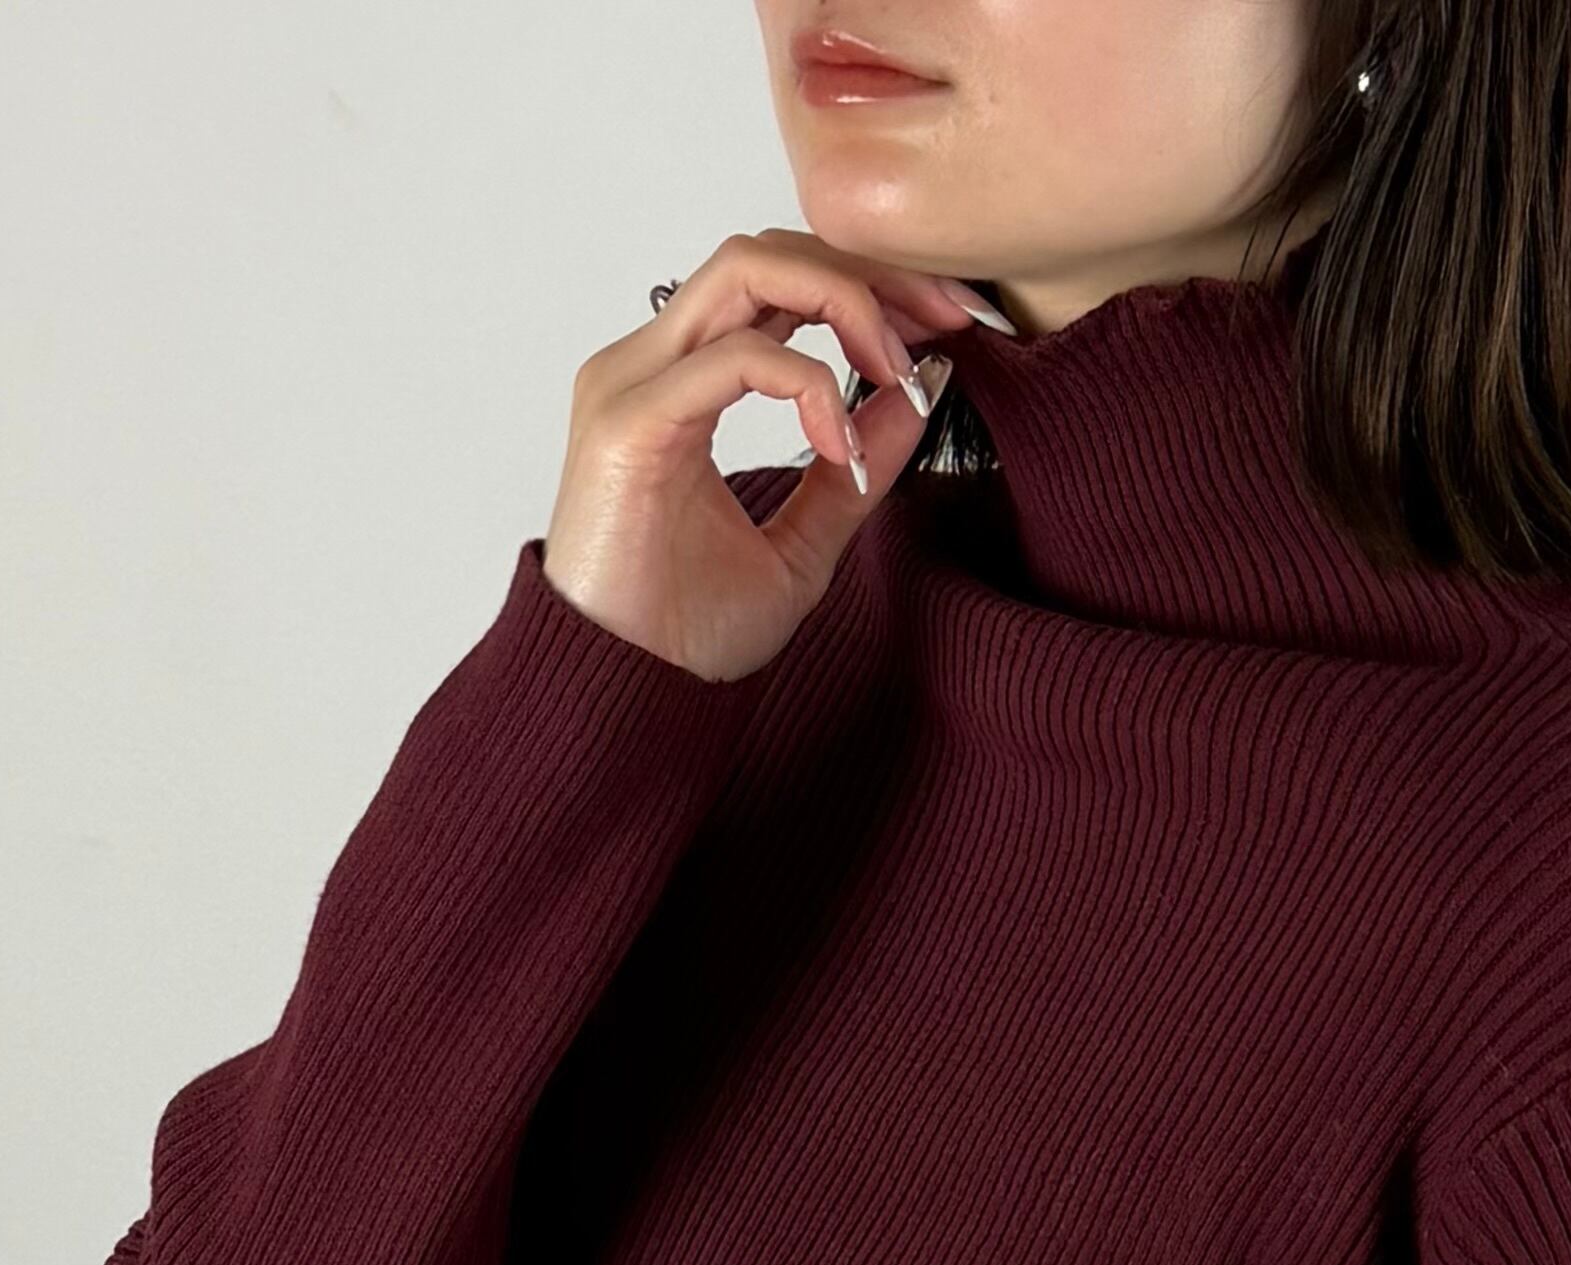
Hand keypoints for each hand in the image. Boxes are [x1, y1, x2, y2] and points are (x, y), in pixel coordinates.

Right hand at [544, 228, 990, 682]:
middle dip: (869, 273)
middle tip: (947, 320)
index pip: (777, 281)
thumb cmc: (683, 638)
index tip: (945, 324)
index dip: (867, 284)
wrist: (622, 706)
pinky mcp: (629, 422)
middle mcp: (649, 364)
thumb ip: (854, 468)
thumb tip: (918, 391)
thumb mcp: (803, 545)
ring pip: (747, 272)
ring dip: (844, 304)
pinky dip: (809, 386)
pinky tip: (842, 444)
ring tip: (898, 371)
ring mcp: (631, 384)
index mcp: (680, 382)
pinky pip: (736, 357)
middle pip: (767, 252)